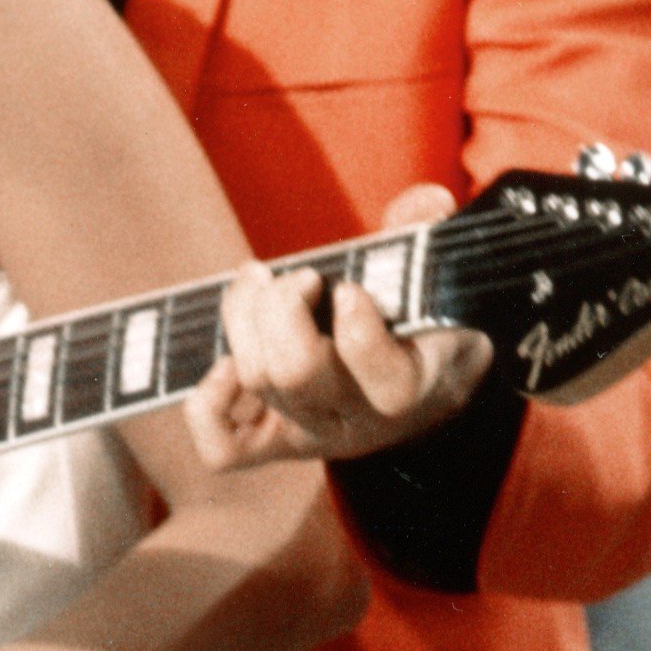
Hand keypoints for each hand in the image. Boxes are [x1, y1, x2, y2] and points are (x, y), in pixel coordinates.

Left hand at [192, 186, 492, 466]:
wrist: (423, 387)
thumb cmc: (425, 319)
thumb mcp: (441, 280)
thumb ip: (430, 236)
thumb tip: (425, 202)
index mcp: (418, 382)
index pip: (389, 385)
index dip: (361, 334)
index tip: (350, 289)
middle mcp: (361, 419)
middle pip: (296, 375)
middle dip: (282, 308)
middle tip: (301, 276)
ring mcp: (315, 433)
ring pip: (258, 383)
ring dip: (243, 318)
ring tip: (258, 278)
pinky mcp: (276, 442)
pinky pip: (224, 449)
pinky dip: (209, 405)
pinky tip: (224, 362)